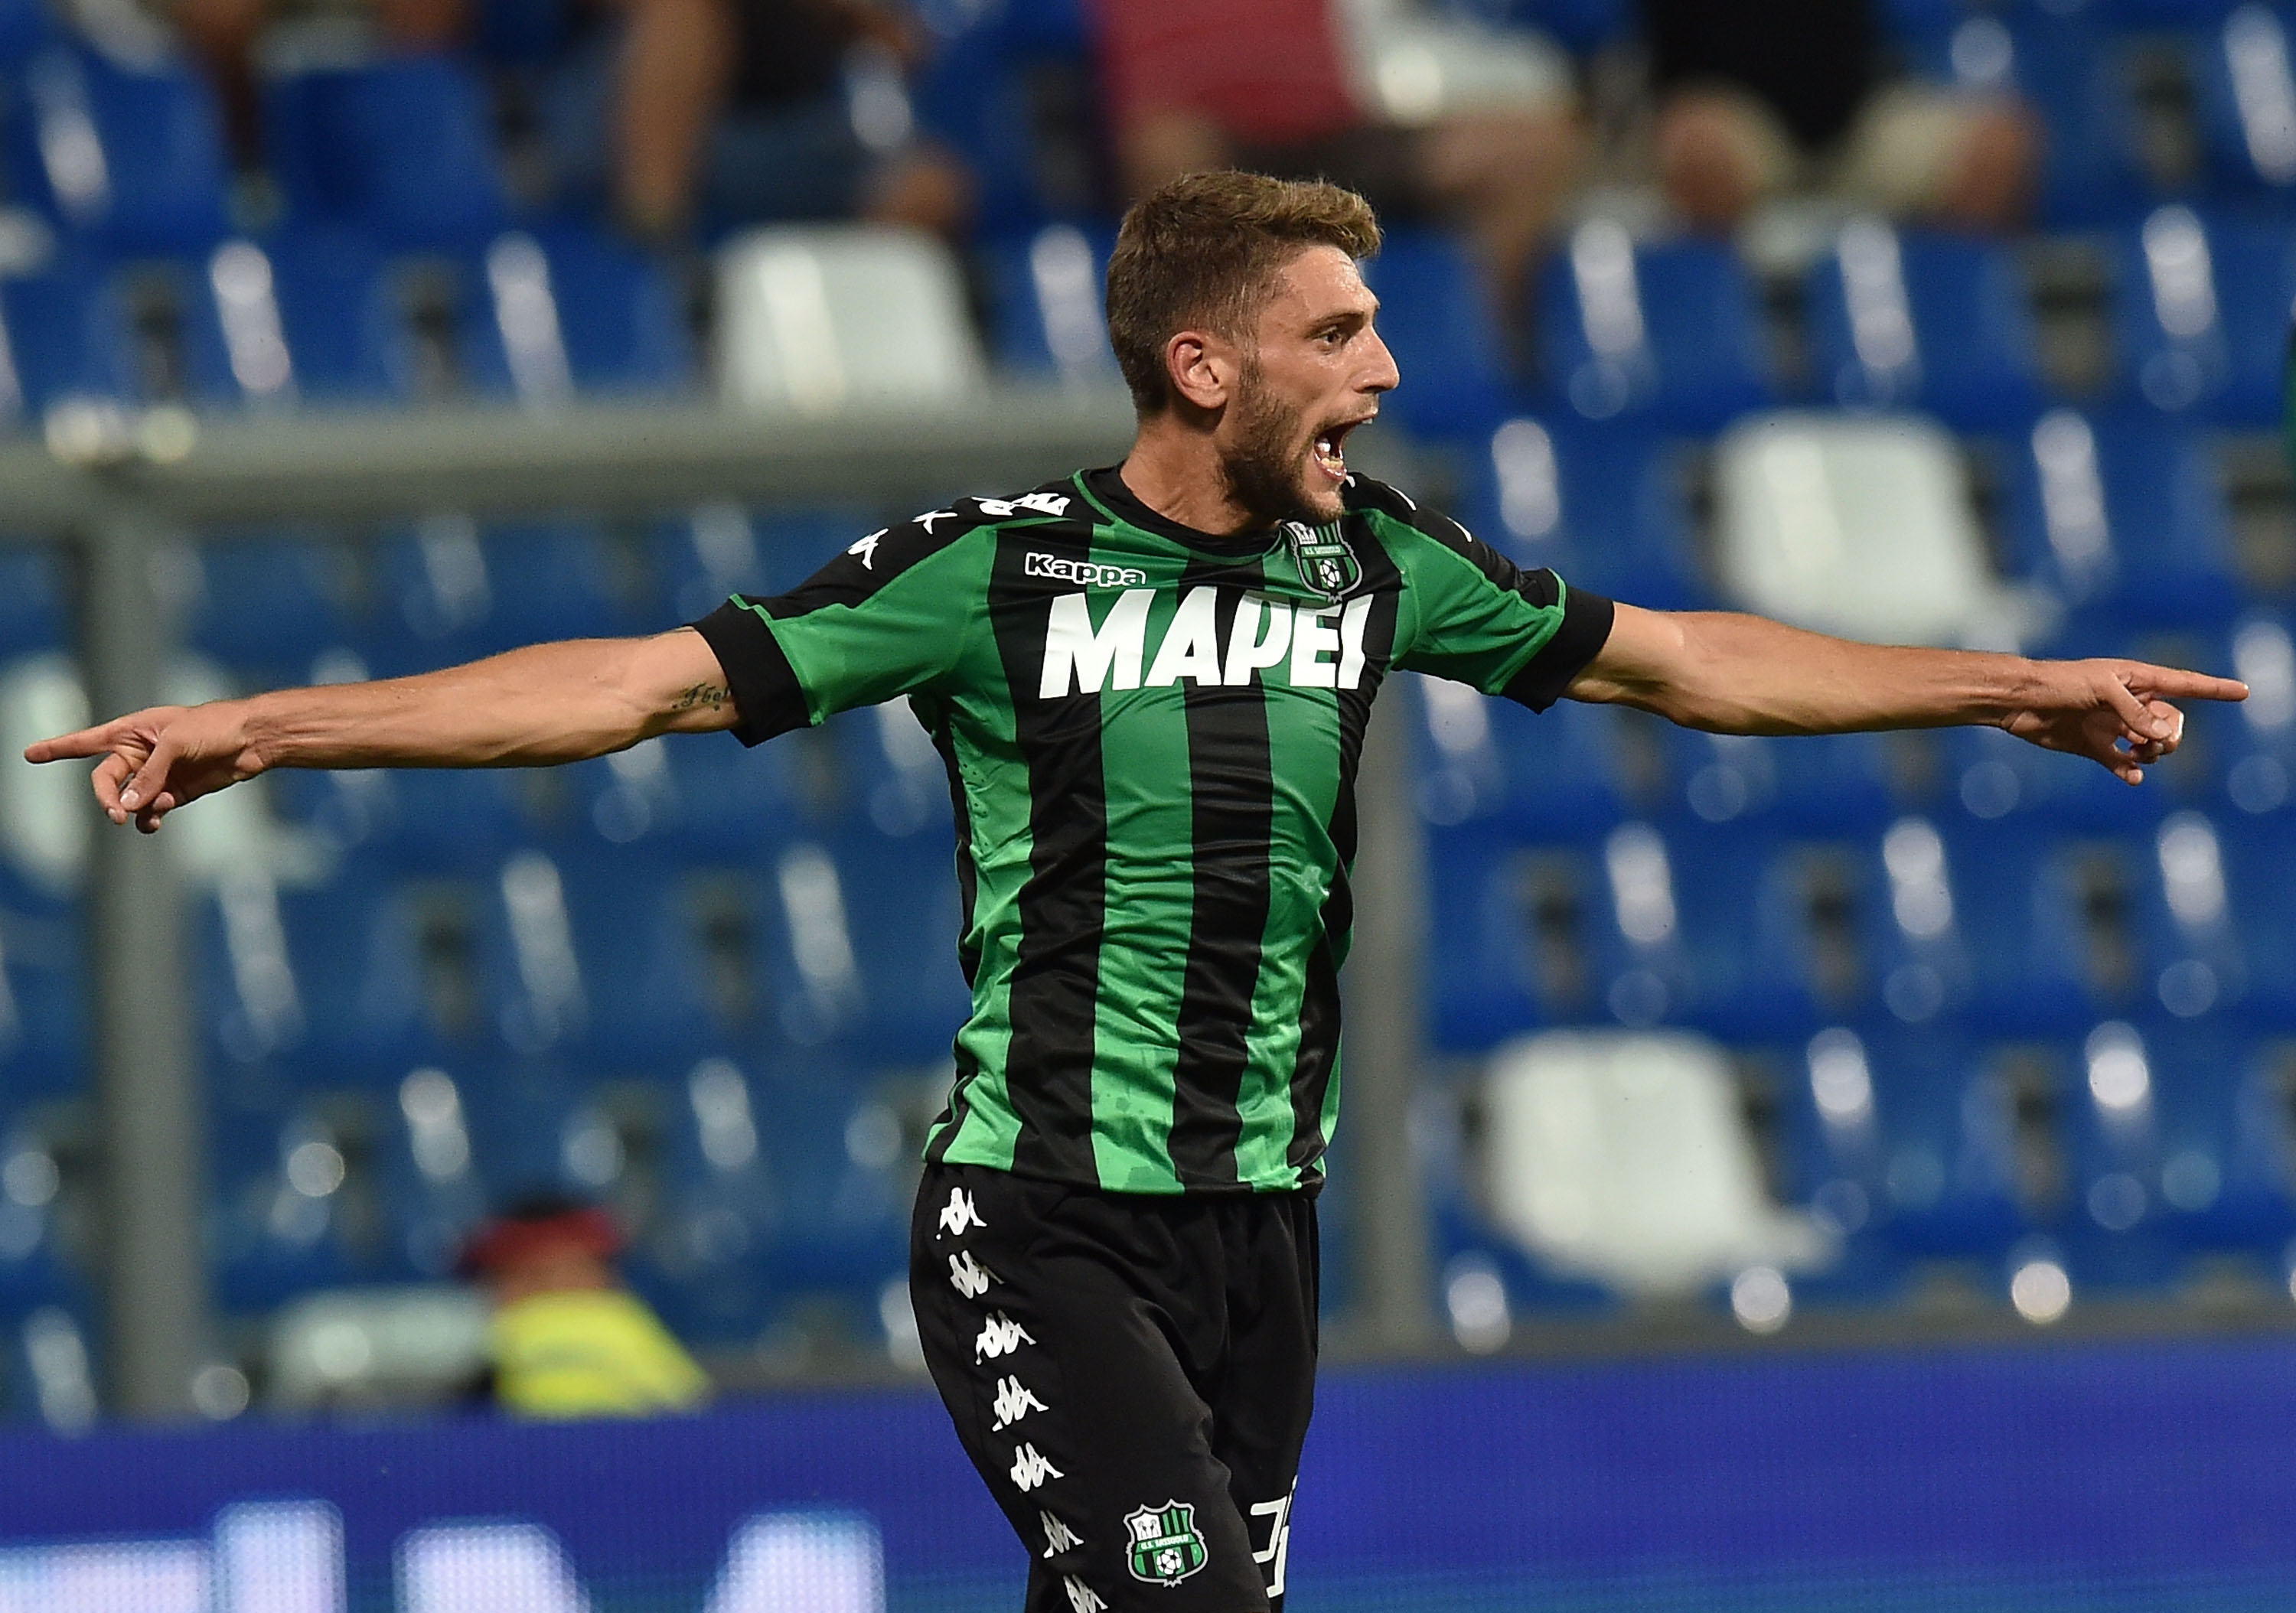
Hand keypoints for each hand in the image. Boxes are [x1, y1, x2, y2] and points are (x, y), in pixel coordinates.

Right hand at [22, 700, 263, 833]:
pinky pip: (150, 812)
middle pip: (106, 781)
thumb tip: (128, 806)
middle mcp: (139, 755)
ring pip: (128, 801)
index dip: (57, 748)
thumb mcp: (177, 744)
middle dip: (107, 798)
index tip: (29, 754)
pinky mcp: (175, 793)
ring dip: (133, 810)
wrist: (252, 740)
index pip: (85, 741)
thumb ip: (150, 774)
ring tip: (156, 809)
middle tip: (116, 813)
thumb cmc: (213, 727)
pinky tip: (156, 820)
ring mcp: (157, 776)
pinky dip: (149, 819)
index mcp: (131, 731)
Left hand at [2003, 659, 2246, 784]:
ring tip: (2138, 754)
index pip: (2184, 684)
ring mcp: (2114, 725)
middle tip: (2155, 741)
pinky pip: (2124, 764)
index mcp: (2136, 680)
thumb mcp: (2101, 690)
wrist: (2020, 701)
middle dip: (2172, 734)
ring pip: (2151, 744)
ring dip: (2153, 753)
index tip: (2243, 692)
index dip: (2214, 689)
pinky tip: (2133, 776)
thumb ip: (2134, 711)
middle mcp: (2129, 703)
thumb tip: (2164, 736)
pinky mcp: (2095, 746)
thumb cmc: (2060, 683)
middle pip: (2171, 722)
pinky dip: (2132, 772)